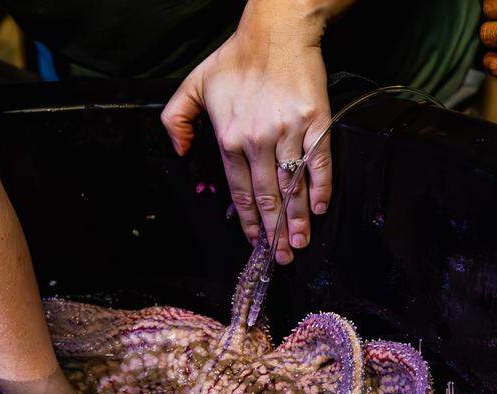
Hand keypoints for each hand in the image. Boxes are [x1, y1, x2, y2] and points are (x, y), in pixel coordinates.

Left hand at [162, 0, 338, 264]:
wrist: (276, 32)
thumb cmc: (235, 59)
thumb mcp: (193, 85)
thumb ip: (177, 120)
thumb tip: (181, 152)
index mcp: (229, 139)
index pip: (238, 192)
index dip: (246, 221)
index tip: (254, 242)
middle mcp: (257, 141)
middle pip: (266, 198)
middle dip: (273, 232)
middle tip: (280, 258)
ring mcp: (288, 133)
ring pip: (292, 186)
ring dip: (296, 220)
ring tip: (299, 244)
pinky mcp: (315, 122)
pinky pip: (319, 162)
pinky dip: (319, 187)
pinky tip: (319, 208)